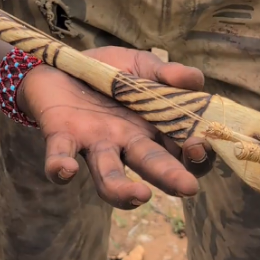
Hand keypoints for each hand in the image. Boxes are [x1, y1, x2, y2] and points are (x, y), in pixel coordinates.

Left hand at [17, 47, 211, 208]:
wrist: (59, 63)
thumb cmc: (106, 70)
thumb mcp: (138, 64)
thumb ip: (164, 72)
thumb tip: (196, 79)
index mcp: (150, 129)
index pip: (182, 153)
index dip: (195, 155)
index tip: (200, 143)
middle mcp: (125, 144)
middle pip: (152, 167)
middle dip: (171, 179)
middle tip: (188, 187)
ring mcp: (94, 144)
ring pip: (108, 178)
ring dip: (123, 191)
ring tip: (140, 195)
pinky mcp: (62, 136)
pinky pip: (59, 157)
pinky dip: (61, 167)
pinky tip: (67, 169)